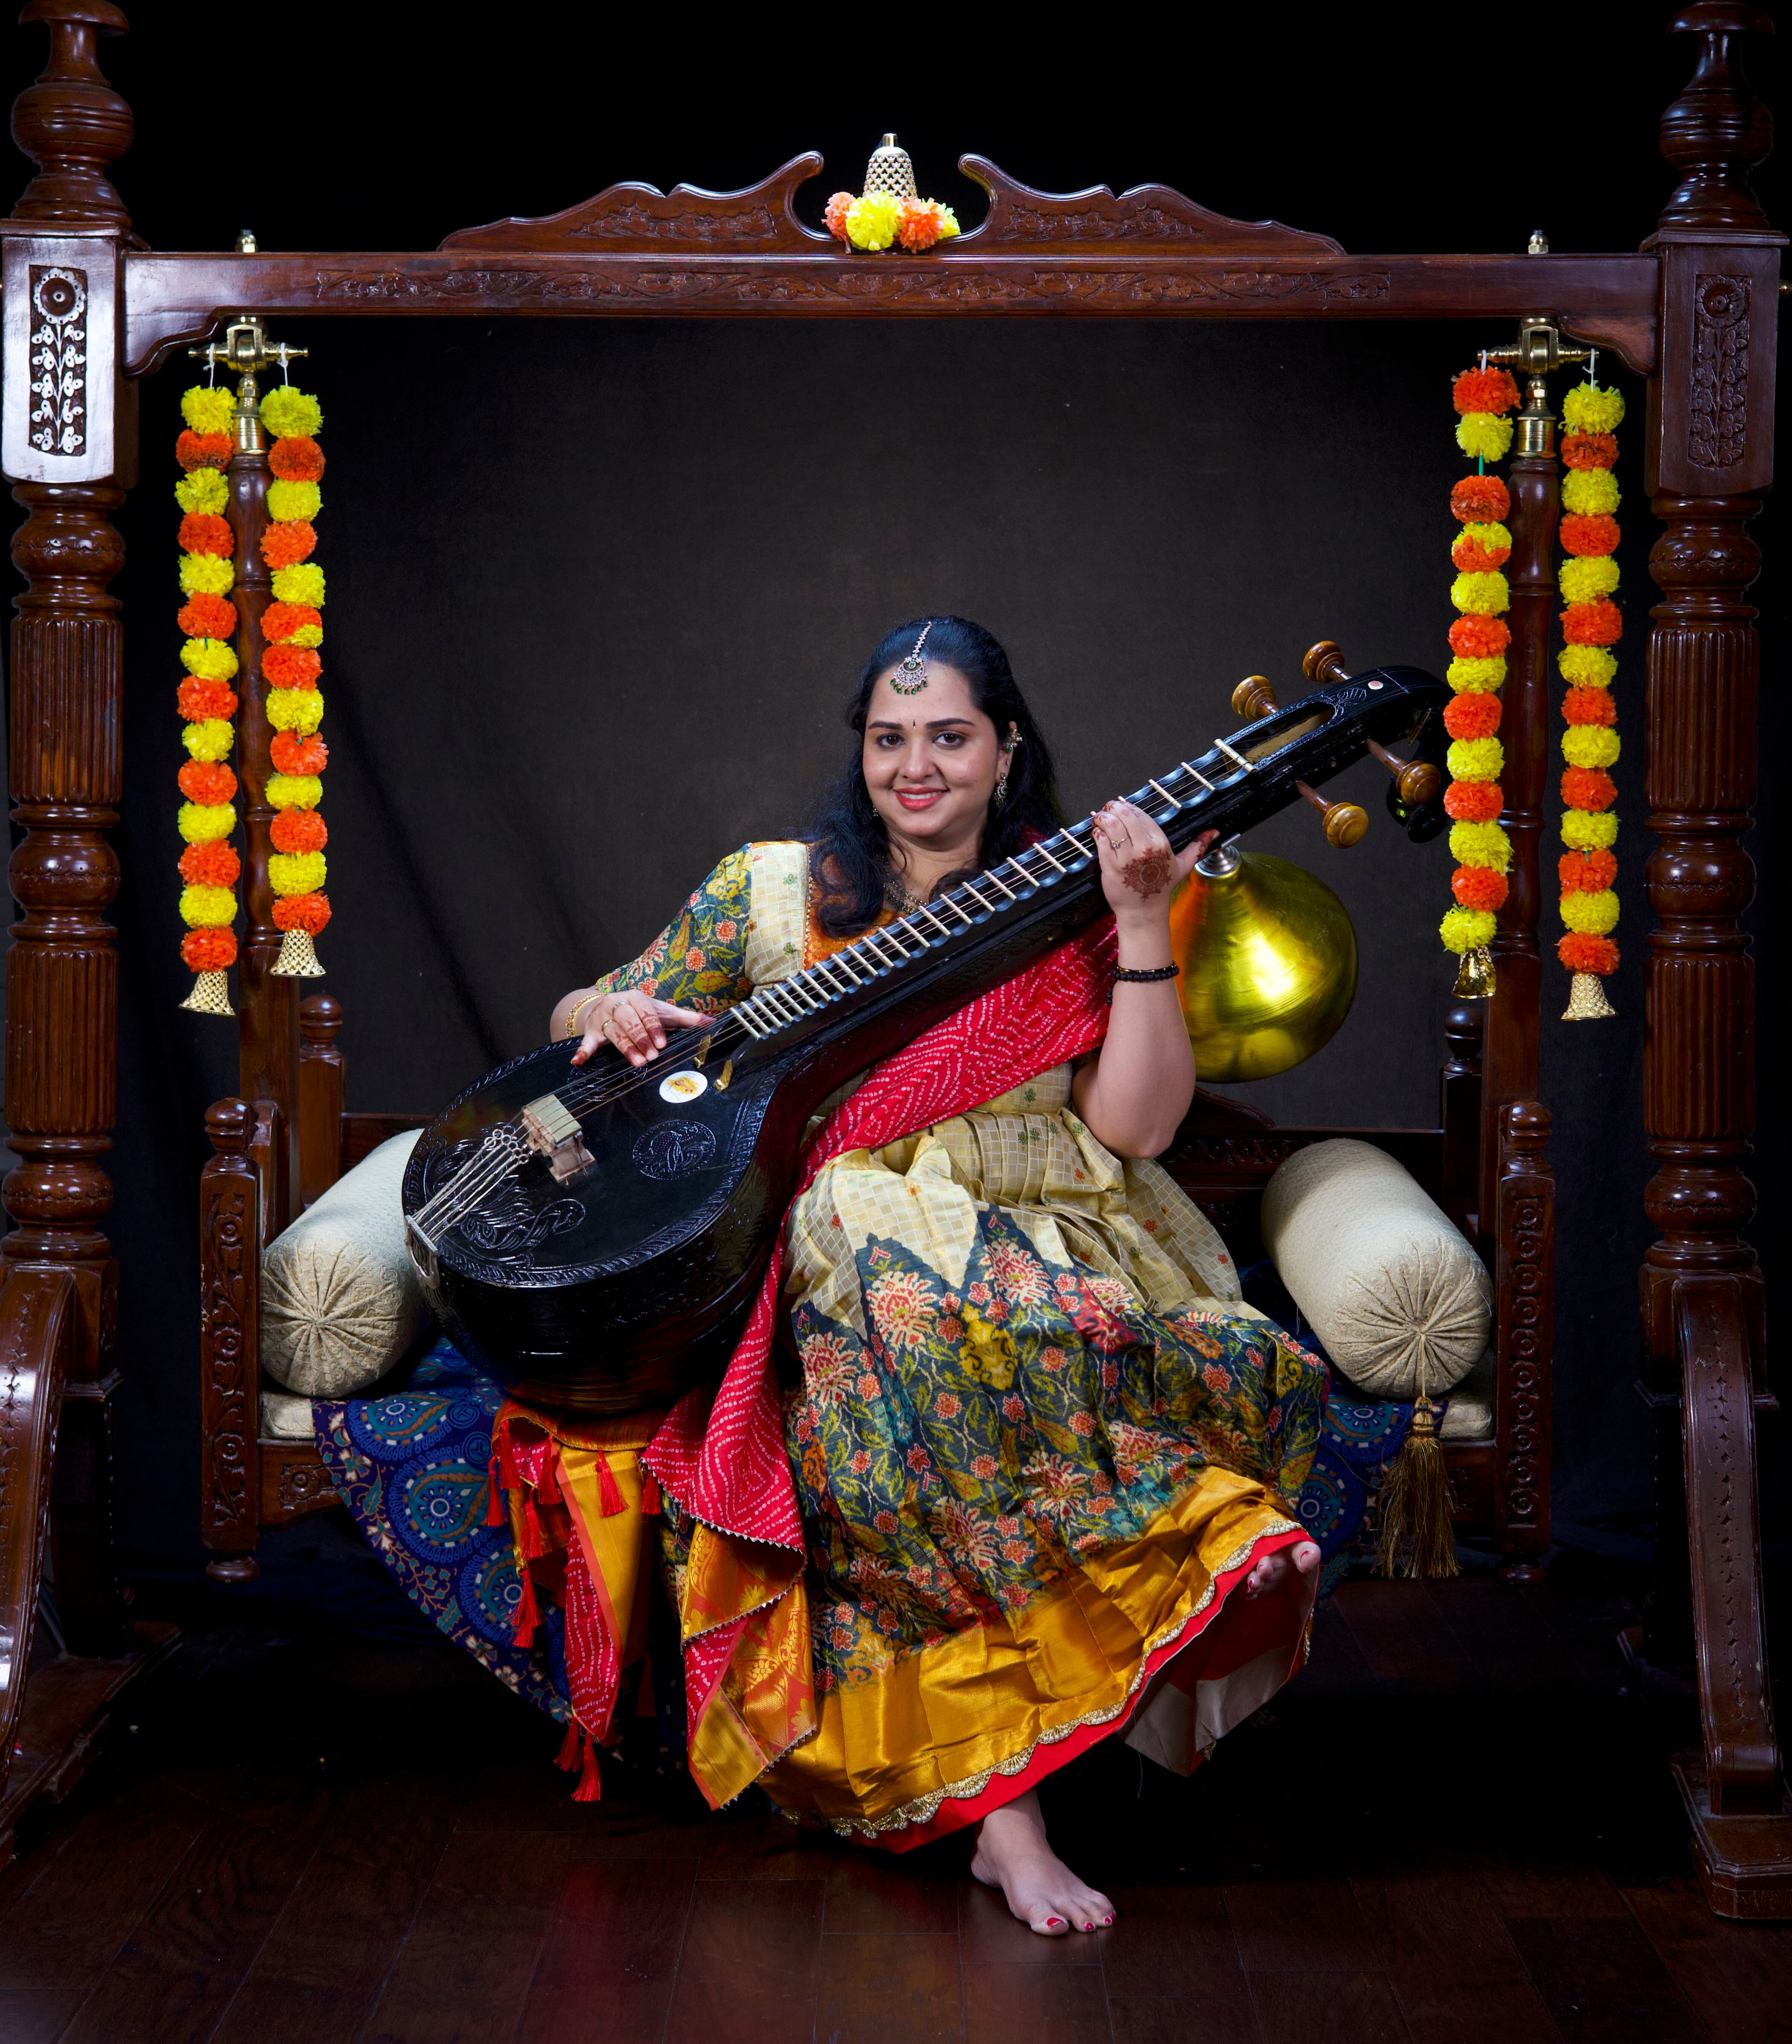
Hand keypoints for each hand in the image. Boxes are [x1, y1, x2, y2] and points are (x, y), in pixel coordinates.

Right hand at [571, 989, 708, 1067]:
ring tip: (637, 1062)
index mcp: (636, 997)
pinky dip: (582, 1051)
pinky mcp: (590, 1031)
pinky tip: (578, 1061)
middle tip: (651, 1056)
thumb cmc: (640, 1011)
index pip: (645, 1011)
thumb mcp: (662, 1012)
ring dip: (624, 1047)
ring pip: (613, 1032)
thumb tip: (713, 1022)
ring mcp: (602, 1018)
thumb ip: (686, 1018)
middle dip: (641, 1038)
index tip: (662, 1043)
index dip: (654, 1027)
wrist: (607, 1006)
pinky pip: (585, 1041)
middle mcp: (617, 1004)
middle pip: (628, 1021)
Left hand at [1089, 802, 1215, 926]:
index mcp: (1161, 843)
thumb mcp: (1183, 866)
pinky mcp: (1111, 865)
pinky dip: (1096, 833)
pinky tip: (1096, 833)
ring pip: (1111, 824)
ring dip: (1102, 817)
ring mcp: (1127, 857)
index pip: (1141, 815)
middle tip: (1108, 808)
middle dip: (1113, 807)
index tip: (1122, 808)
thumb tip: (1214, 833)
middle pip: (1125, 815)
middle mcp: (1145, 848)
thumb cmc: (1160, 888)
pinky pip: (1101, 840)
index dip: (1129, 807)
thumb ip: (1197, 847)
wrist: (1143, 911)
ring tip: (1100, 819)